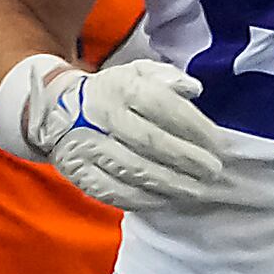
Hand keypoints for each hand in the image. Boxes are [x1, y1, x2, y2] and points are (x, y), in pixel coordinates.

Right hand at [24, 58, 225, 211]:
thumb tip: (194, 89)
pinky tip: (167, 200)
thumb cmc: (114, 94)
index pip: (164, 106)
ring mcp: (87, 146)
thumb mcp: (139, 73)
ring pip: (134, 170)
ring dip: (171, 184)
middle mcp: (102, 116)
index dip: (195, 128)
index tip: (219, 144)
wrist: (55, 109)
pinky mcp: (79, 173)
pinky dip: (144, 199)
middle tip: (213, 171)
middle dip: (188, 160)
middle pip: (151, 142)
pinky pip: (113, 191)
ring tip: (197, 190)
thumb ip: (169, 77)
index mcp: (121, 88)